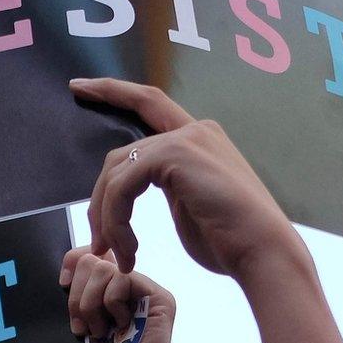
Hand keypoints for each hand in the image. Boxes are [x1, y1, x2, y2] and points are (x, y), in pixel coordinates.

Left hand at [61, 247, 178, 342]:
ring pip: (103, 267)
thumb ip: (73, 294)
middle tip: (82, 328)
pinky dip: (112, 303)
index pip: (84, 255)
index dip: (70, 264)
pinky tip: (121, 327)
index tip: (61, 286)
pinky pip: (122, 277)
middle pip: (90, 259)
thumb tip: (66, 266)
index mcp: (104, 292)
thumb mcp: (75, 325)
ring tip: (100, 332)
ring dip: (91, 304)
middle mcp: (125, 288)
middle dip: (76, 295)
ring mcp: (143, 292)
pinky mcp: (159, 298)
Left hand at [68, 79, 306, 282]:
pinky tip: (129, 250)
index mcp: (199, 138)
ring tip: (119, 256)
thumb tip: (129, 195)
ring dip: (108, 219)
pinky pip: (122, 185)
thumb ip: (166, 189)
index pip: (149, 103)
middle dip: (97, 198)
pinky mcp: (177, 155)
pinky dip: (116, 221)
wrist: (263, 253)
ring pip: (117, 173)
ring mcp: (186, 139)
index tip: (78, 86)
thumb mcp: (189, 208)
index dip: (113, 91)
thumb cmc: (231, 242)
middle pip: (119, 155)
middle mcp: (193, 130)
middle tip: (95, 242)